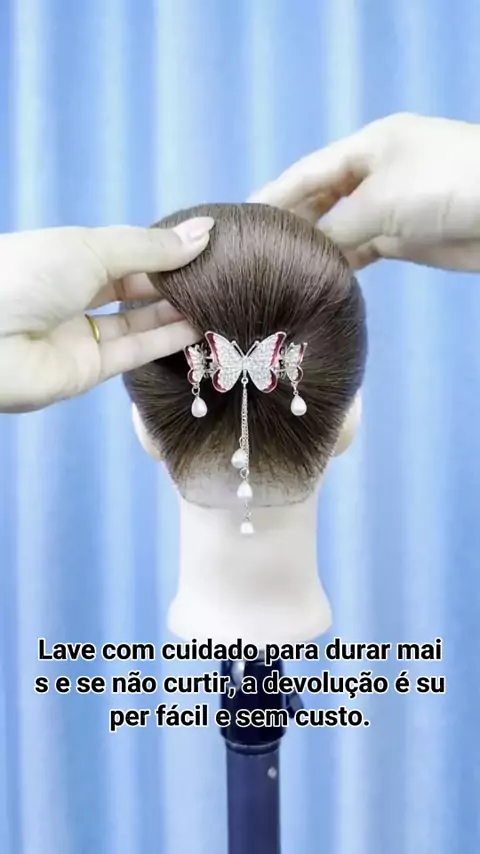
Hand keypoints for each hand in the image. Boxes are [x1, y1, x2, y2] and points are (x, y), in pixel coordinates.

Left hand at [0, 217, 213, 412]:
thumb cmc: (31, 274)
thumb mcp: (92, 247)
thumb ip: (151, 247)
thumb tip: (204, 233)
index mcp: (69, 255)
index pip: (126, 252)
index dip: (163, 249)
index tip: (206, 246)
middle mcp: (75, 294)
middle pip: (134, 288)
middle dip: (174, 282)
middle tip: (219, 275)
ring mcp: (81, 335)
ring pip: (138, 322)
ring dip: (176, 313)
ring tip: (219, 300)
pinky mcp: (89, 370)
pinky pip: (134, 351)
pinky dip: (166, 339)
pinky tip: (200, 326)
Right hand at [250, 113, 479, 270]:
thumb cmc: (442, 187)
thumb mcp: (379, 199)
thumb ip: (337, 224)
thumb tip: (310, 246)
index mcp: (368, 147)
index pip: (308, 172)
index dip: (275, 194)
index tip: (243, 218)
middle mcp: (376, 174)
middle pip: (323, 200)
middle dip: (293, 223)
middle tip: (258, 252)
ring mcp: (392, 206)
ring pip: (342, 228)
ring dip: (317, 247)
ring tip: (281, 270)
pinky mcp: (407, 237)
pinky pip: (364, 249)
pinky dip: (344, 263)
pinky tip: (321, 277)